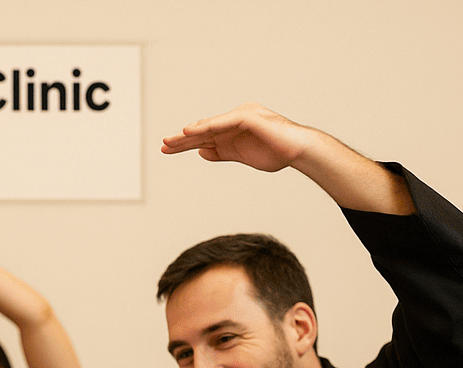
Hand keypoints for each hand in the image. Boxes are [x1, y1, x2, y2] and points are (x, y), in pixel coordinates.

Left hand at [161, 103, 316, 172]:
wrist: (299, 151)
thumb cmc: (276, 153)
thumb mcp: (240, 156)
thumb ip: (221, 153)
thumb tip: (201, 152)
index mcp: (235, 127)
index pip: (206, 136)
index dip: (185, 144)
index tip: (167, 150)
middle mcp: (236, 118)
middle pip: (204, 130)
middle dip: (182, 139)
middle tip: (162, 145)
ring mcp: (242, 115)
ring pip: (209, 126)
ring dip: (188, 134)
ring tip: (169, 141)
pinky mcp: (247, 116)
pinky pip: (221, 123)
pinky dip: (205, 127)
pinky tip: (189, 132)